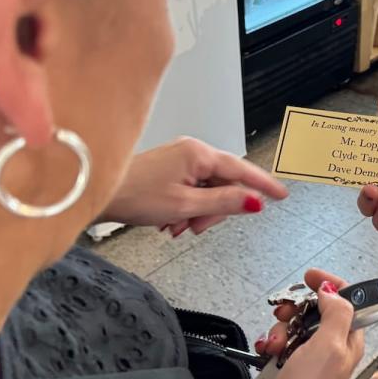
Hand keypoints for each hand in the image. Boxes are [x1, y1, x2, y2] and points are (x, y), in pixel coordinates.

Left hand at [100, 137, 287, 235]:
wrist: (95, 191)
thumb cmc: (133, 195)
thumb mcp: (185, 205)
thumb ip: (223, 202)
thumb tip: (254, 201)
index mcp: (199, 154)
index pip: (242, 170)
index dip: (263, 185)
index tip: (282, 194)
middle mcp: (192, 151)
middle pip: (224, 184)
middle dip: (215, 210)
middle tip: (197, 227)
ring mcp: (180, 159)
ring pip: (208, 190)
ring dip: (198, 213)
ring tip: (178, 227)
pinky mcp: (169, 169)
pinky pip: (192, 190)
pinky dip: (187, 209)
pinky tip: (172, 221)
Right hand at [254, 269, 363, 378]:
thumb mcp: (328, 346)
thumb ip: (336, 313)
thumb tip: (332, 290)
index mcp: (348, 339)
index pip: (346, 299)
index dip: (329, 284)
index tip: (309, 276)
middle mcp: (332, 346)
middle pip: (314, 310)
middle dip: (296, 310)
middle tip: (284, 315)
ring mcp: (311, 357)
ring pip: (295, 325)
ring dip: (280, 330)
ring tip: (275, 345)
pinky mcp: (292, 366)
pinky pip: (281, 342)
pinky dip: (271, 343)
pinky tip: (267, 352)